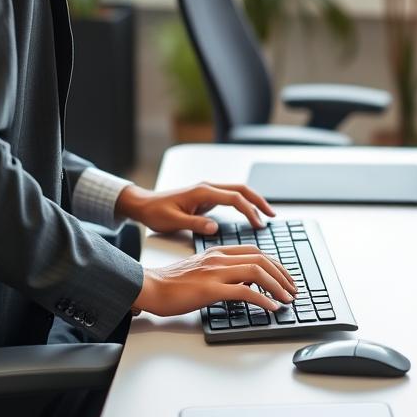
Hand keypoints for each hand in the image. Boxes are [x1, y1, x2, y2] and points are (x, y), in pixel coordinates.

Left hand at [115, 182, 275, 233]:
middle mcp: (208, 188)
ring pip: (238, 192)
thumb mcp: (173, 221)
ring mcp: (208, 191)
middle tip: (272, 215)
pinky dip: (243, 204)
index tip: (259, 224)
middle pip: (242, 189)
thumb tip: (215, 228)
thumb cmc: (155, 213)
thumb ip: (195, 224)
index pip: (234, 198)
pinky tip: (249, 214)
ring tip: (266, 215)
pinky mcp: (206, 197)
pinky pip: (231, 198)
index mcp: (202, 191)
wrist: (143, 205)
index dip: (249, 211)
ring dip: (253, 201)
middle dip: (259, 201)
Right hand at [132, 245, 296, 315]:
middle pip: (261, 259)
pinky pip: (243, 292)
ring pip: (256, 272)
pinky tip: (271, 307)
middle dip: (282, 274)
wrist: (148, 286)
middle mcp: (219, 258)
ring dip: (277, 286)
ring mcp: (215, 272)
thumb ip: (224, 274)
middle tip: (293, 289)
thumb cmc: (171, 284)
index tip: (285, 277)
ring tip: (287, 299)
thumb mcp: (202, 272)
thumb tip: (246, 286)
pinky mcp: (210, 289)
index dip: (275, 264)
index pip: (255, 251)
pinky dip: (262, 299)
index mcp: (217, 252)